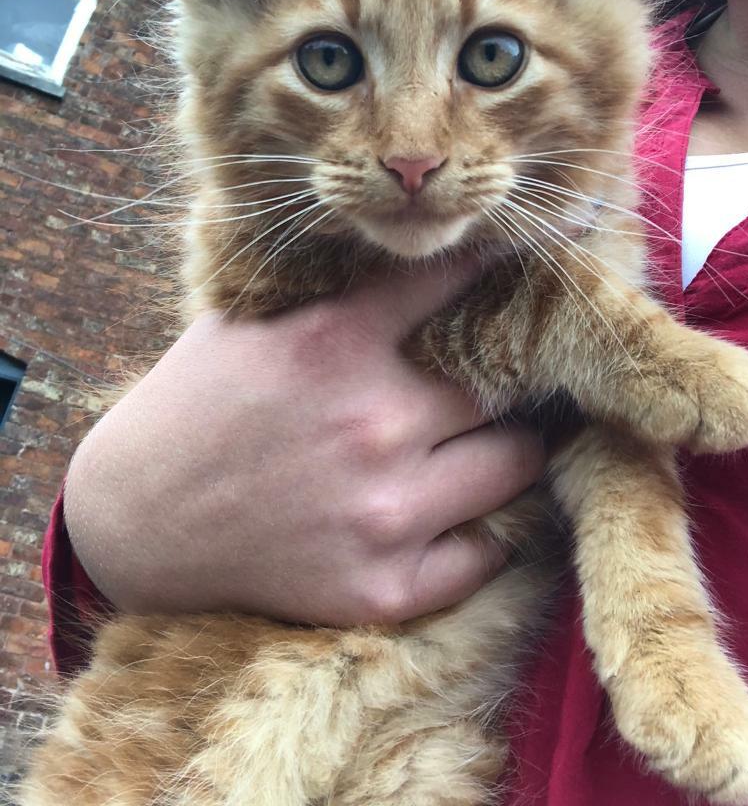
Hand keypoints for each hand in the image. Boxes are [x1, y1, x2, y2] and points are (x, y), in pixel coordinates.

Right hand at [63, 260, 544, 625]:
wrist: (138, 524)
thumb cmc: (196, 407)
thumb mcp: (248, 323)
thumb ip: (329, 291)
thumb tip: (405, 251)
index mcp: (335, 344)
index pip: (451, 280)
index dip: (490, 266)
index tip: (514, 264)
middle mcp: (373, 423)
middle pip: (504, 383)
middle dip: (504, 373)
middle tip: (501, 377)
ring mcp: (384, 513)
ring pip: (516, 462)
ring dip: (507, 447)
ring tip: (485, 443)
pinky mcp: (384, 588)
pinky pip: (486, 553)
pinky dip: (479, 528)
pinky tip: (457, 511)